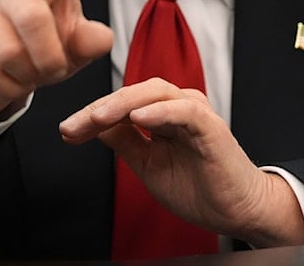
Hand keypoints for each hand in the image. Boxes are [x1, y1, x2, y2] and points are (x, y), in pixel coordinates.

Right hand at [0, 0, 112, 125]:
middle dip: (49, 57)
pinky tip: (8, 79)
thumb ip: (91, 41)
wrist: (3, 66)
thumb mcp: (76, 44)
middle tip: (55, 70)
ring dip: (27, 76)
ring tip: (30, 73)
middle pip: (31, 18)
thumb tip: (101, 39)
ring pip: (8, 52)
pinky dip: (5, 87)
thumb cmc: (48, 43)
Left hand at [59, 78, 303, 246]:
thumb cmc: (199, 188)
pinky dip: (159, 112)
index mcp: (161, 114)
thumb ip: (125, 143)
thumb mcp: (149, 165)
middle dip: (99, 108)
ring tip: (97, 118)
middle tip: (73, 125)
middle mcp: (176, 106)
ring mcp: (193, 112)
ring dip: (122, 104)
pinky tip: (138, 119)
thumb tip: (94, 127)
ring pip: (153, 94)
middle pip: (132, 94)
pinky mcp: (210, 125)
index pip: (120, 106)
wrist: (236, 210)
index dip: (91, 116)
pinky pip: (182, 110)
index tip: (67, 131)